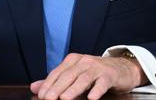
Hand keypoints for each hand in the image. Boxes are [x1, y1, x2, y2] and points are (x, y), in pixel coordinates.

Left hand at [30, 53, 147, 99]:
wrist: (121, 68)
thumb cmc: (95, 73)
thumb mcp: (74, 75)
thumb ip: (55, 82)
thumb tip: (34, 87)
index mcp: (72, 60)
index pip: (57, 73)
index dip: (48, 84)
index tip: (40, 96)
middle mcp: (83, 61)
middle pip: (68, 76)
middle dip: (56, 88)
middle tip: (48, 99)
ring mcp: (97, 67)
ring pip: (83, 79)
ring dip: (73, 90)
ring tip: (64, 99)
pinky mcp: (109, 75)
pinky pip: (102, 83)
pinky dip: (96, 90)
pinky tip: (91, 98)